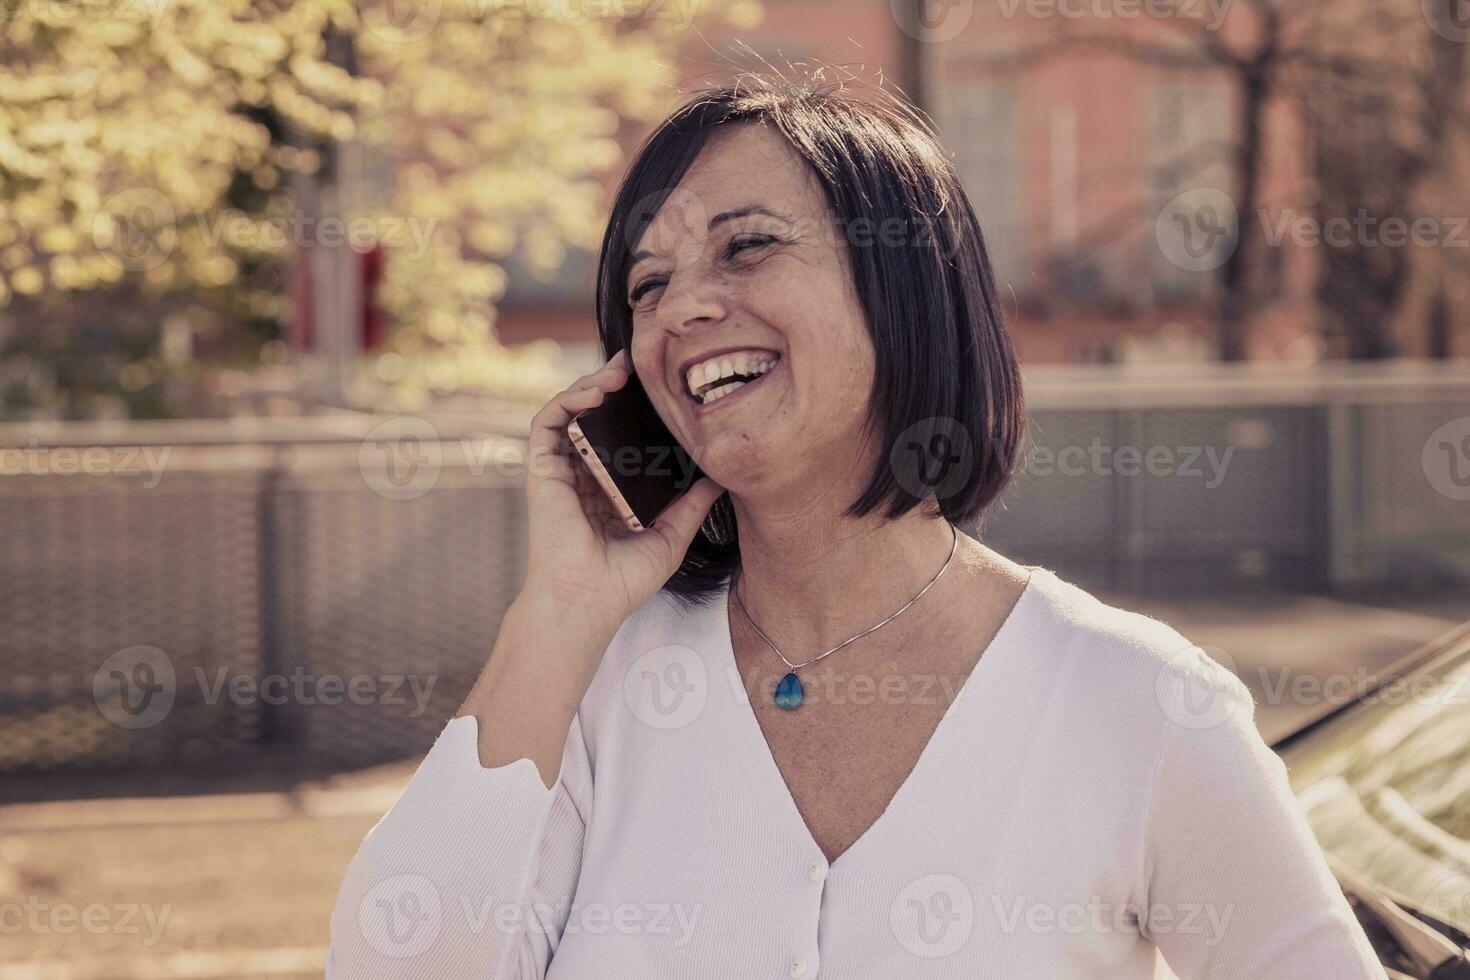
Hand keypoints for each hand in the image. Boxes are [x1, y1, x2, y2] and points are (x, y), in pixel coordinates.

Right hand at [520, 349, 724, 634]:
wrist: (587, 603)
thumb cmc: (622, 580)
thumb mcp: (671, 535)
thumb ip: (692, 504)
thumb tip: (721, 476)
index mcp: (608, 489)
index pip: (619, 436)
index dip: (634, 409)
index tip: (659, 387)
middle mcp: (582, 476)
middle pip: (594, 417)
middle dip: (613, 385)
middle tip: (640, 364)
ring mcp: (561, 472)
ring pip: (570, 412)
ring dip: (591, 385)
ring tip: (619, 373)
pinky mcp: (542, 471)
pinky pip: (548, 423)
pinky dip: (568, 400)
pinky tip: (595, 393)